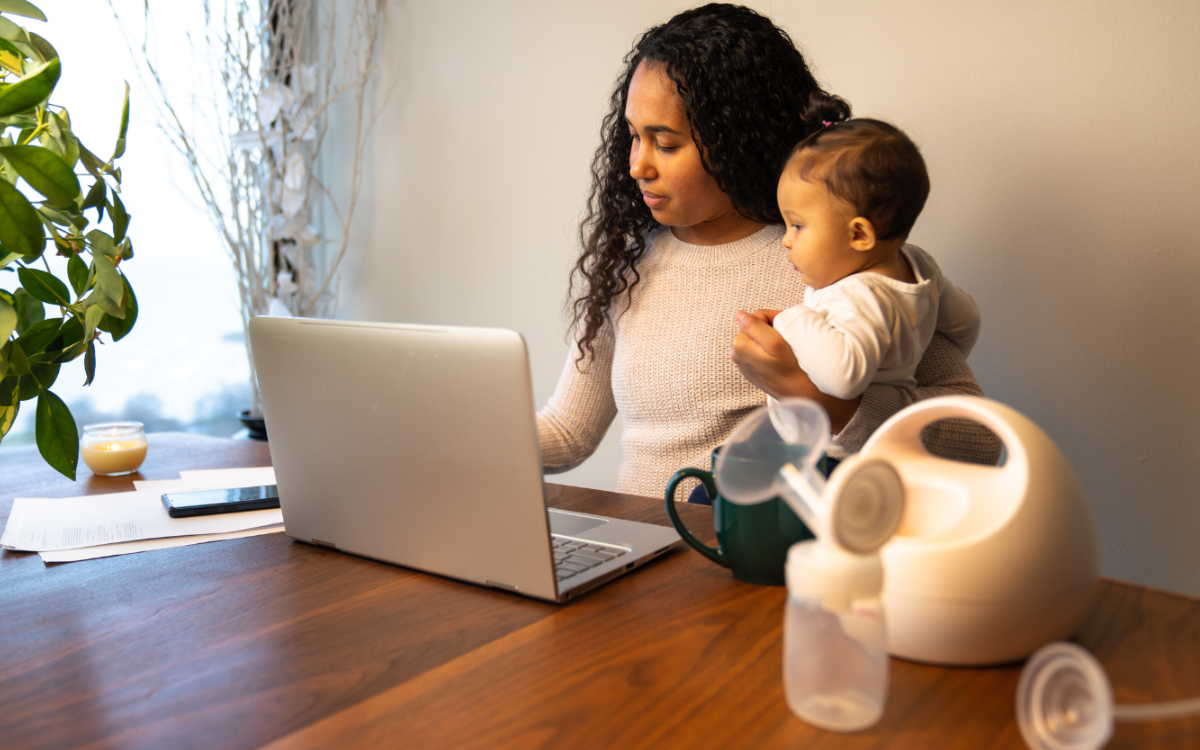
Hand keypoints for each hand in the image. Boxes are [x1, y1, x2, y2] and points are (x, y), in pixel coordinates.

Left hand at [731, 309, 861, 432]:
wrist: (797, 393)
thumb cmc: (789, 368)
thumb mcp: (774, 342)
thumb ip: (754, 325)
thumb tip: (739, 314)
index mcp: (739, 343)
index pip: (756, 316)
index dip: (773, 317)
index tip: (786, 326)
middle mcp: (736, 353)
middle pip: (754, 328)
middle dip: (770, 328)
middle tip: (785, 336)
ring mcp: (742, 363)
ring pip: (756, 339)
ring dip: (769, 338)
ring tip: (782, 347)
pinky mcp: (750, 370)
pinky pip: (758, 351)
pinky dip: (767, 349)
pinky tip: (778, 357)